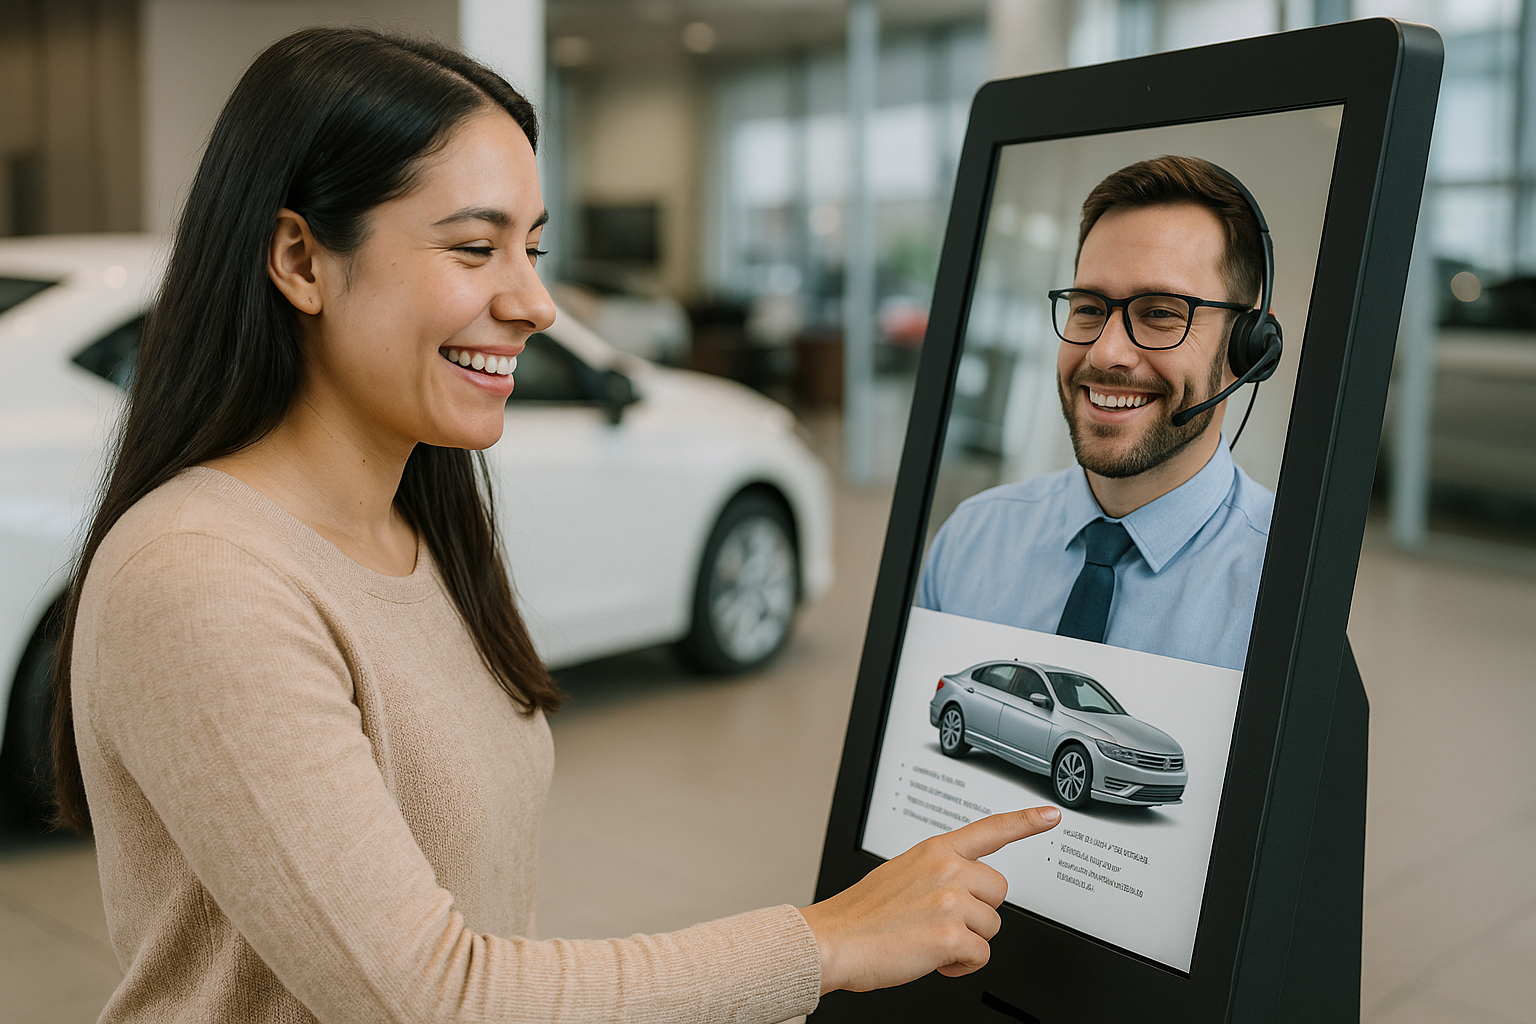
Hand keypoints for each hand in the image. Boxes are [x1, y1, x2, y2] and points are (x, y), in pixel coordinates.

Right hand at [799, 806, 1060, 993]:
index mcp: (934, 850)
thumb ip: (937, 872)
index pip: (990, 829)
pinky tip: (933, 958)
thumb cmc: (862, 915)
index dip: (1026, 822)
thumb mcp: (901, 873)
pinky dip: (961, 965)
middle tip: (941, 921)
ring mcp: (950, 901)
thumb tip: (962, 890)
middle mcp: (946, 869)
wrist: (833, 941)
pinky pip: (981, 955)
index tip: (1051, 815)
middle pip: (998, 891)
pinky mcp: (951, 935)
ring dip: (967, 940)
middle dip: (977, 911)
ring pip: (991, 925)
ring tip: (930, 939)